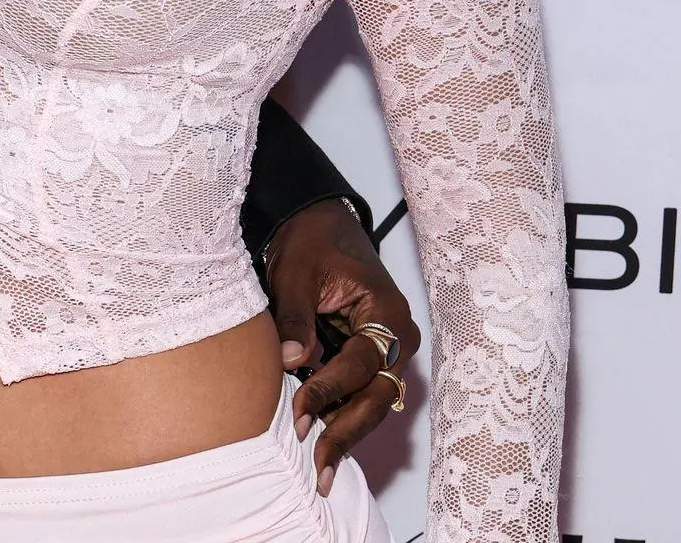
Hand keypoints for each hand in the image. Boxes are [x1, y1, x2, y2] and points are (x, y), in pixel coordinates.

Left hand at [264, 197, 420, 496]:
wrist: (319, 222)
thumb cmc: (310, 242)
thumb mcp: (296, 273)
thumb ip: (296, 318)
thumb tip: (293, 363)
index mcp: (387, 313)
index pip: (361, 363)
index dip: (329, 390)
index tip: (299, 412)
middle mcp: (398, 336)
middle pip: (376, 396)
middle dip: (345, 431)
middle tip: (318, 466)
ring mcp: (389, 350)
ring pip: (372, 402)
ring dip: (345, 431)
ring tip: (320, 468)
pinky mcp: (372, 356)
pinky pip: (361, 393)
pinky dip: (341, 414)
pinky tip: (320, 441)